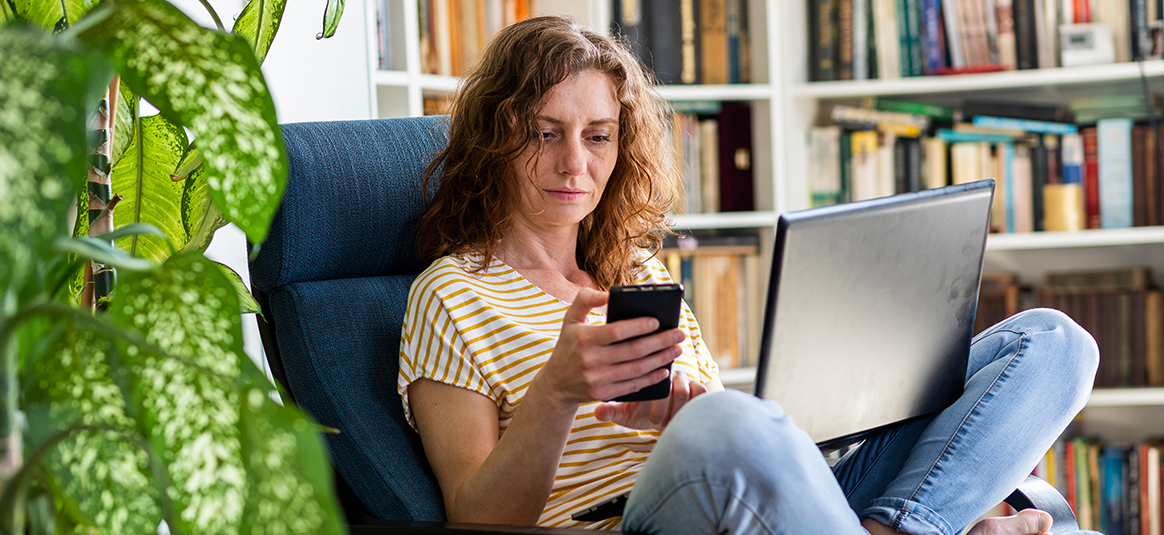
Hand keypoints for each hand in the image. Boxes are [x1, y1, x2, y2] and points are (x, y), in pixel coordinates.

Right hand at [533, 288, 684, 406]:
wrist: (555, 384)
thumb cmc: (568, 345)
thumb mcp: (570, 319)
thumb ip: (585, 299)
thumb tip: (609, 293)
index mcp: (584, 338)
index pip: (617, 332)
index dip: (639, 327)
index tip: (658, 321)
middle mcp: (590, 360)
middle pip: (633, 351)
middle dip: (660, 342)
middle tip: (679, 334)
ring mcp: (597, 379)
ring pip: (637, 369)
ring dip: (661, 360)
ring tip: (677, 350)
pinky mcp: (604, 394)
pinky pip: (633, 386)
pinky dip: (651, 379)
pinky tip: (664, 370)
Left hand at [593, 370, 708, 429]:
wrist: (665, 417)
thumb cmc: (642, 413)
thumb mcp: (625, 413)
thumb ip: (612, 411)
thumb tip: (597, 412)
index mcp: (645, 373)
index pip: (647, 380)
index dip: (653, 406)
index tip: (654, 421)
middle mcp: (666, 371)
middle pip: (664, 387)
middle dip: (665, 412)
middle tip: (659, 423)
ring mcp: (684, 377)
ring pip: (683, 392)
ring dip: (676, 411)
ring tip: (670, 422)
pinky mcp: (699, 386)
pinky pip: (699, 395)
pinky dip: (691, 410)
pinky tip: (684, 418)